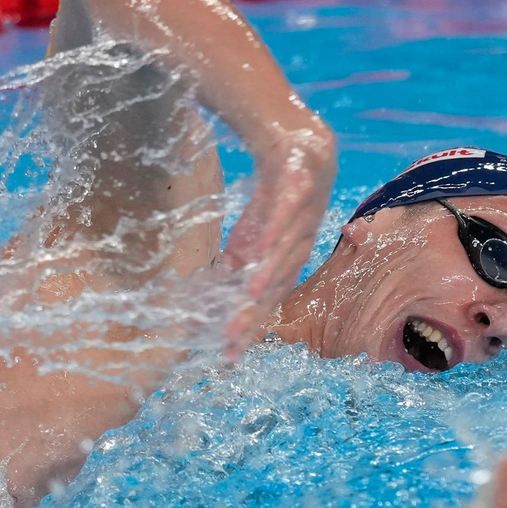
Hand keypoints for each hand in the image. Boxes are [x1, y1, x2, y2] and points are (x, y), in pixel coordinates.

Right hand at [219, 126, 336, 355]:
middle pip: (274, 287)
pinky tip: (264, 246)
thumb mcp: (247, 241)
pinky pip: (286, 214)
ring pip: (283, 253)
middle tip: (232, 336)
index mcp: (284, 265)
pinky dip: (276, 230)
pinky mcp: (297, 192)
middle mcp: (296, 249)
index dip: (247, 329)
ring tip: (250, 296)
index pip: (264, 303)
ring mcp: (300, 222)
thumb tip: (206, 299)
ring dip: (268, 274)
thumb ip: (233, 270)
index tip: (227, 355)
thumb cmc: (274, 204)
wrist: (300, 152)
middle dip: (254, 312)